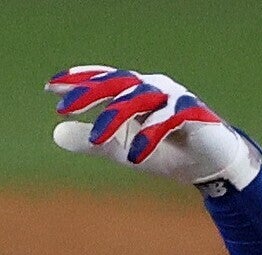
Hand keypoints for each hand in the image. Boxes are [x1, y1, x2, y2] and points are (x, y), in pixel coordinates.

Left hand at [46, 66, 261, 190]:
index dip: (80, 81)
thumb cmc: (167, 152)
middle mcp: (154, 88)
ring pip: (140, 97)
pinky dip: (151, 135)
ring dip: (115, 116)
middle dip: (91, 92)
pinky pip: (169, 118)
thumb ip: (91, 142)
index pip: (104, 81)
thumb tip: (55, 133)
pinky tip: (135, 156)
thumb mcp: (121, 149)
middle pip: (118, 83)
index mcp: (136, 92)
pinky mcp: (194, 114)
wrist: (210, 167)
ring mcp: (174, 98)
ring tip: (96, 139)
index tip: (51, 87)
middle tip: (65, 106)